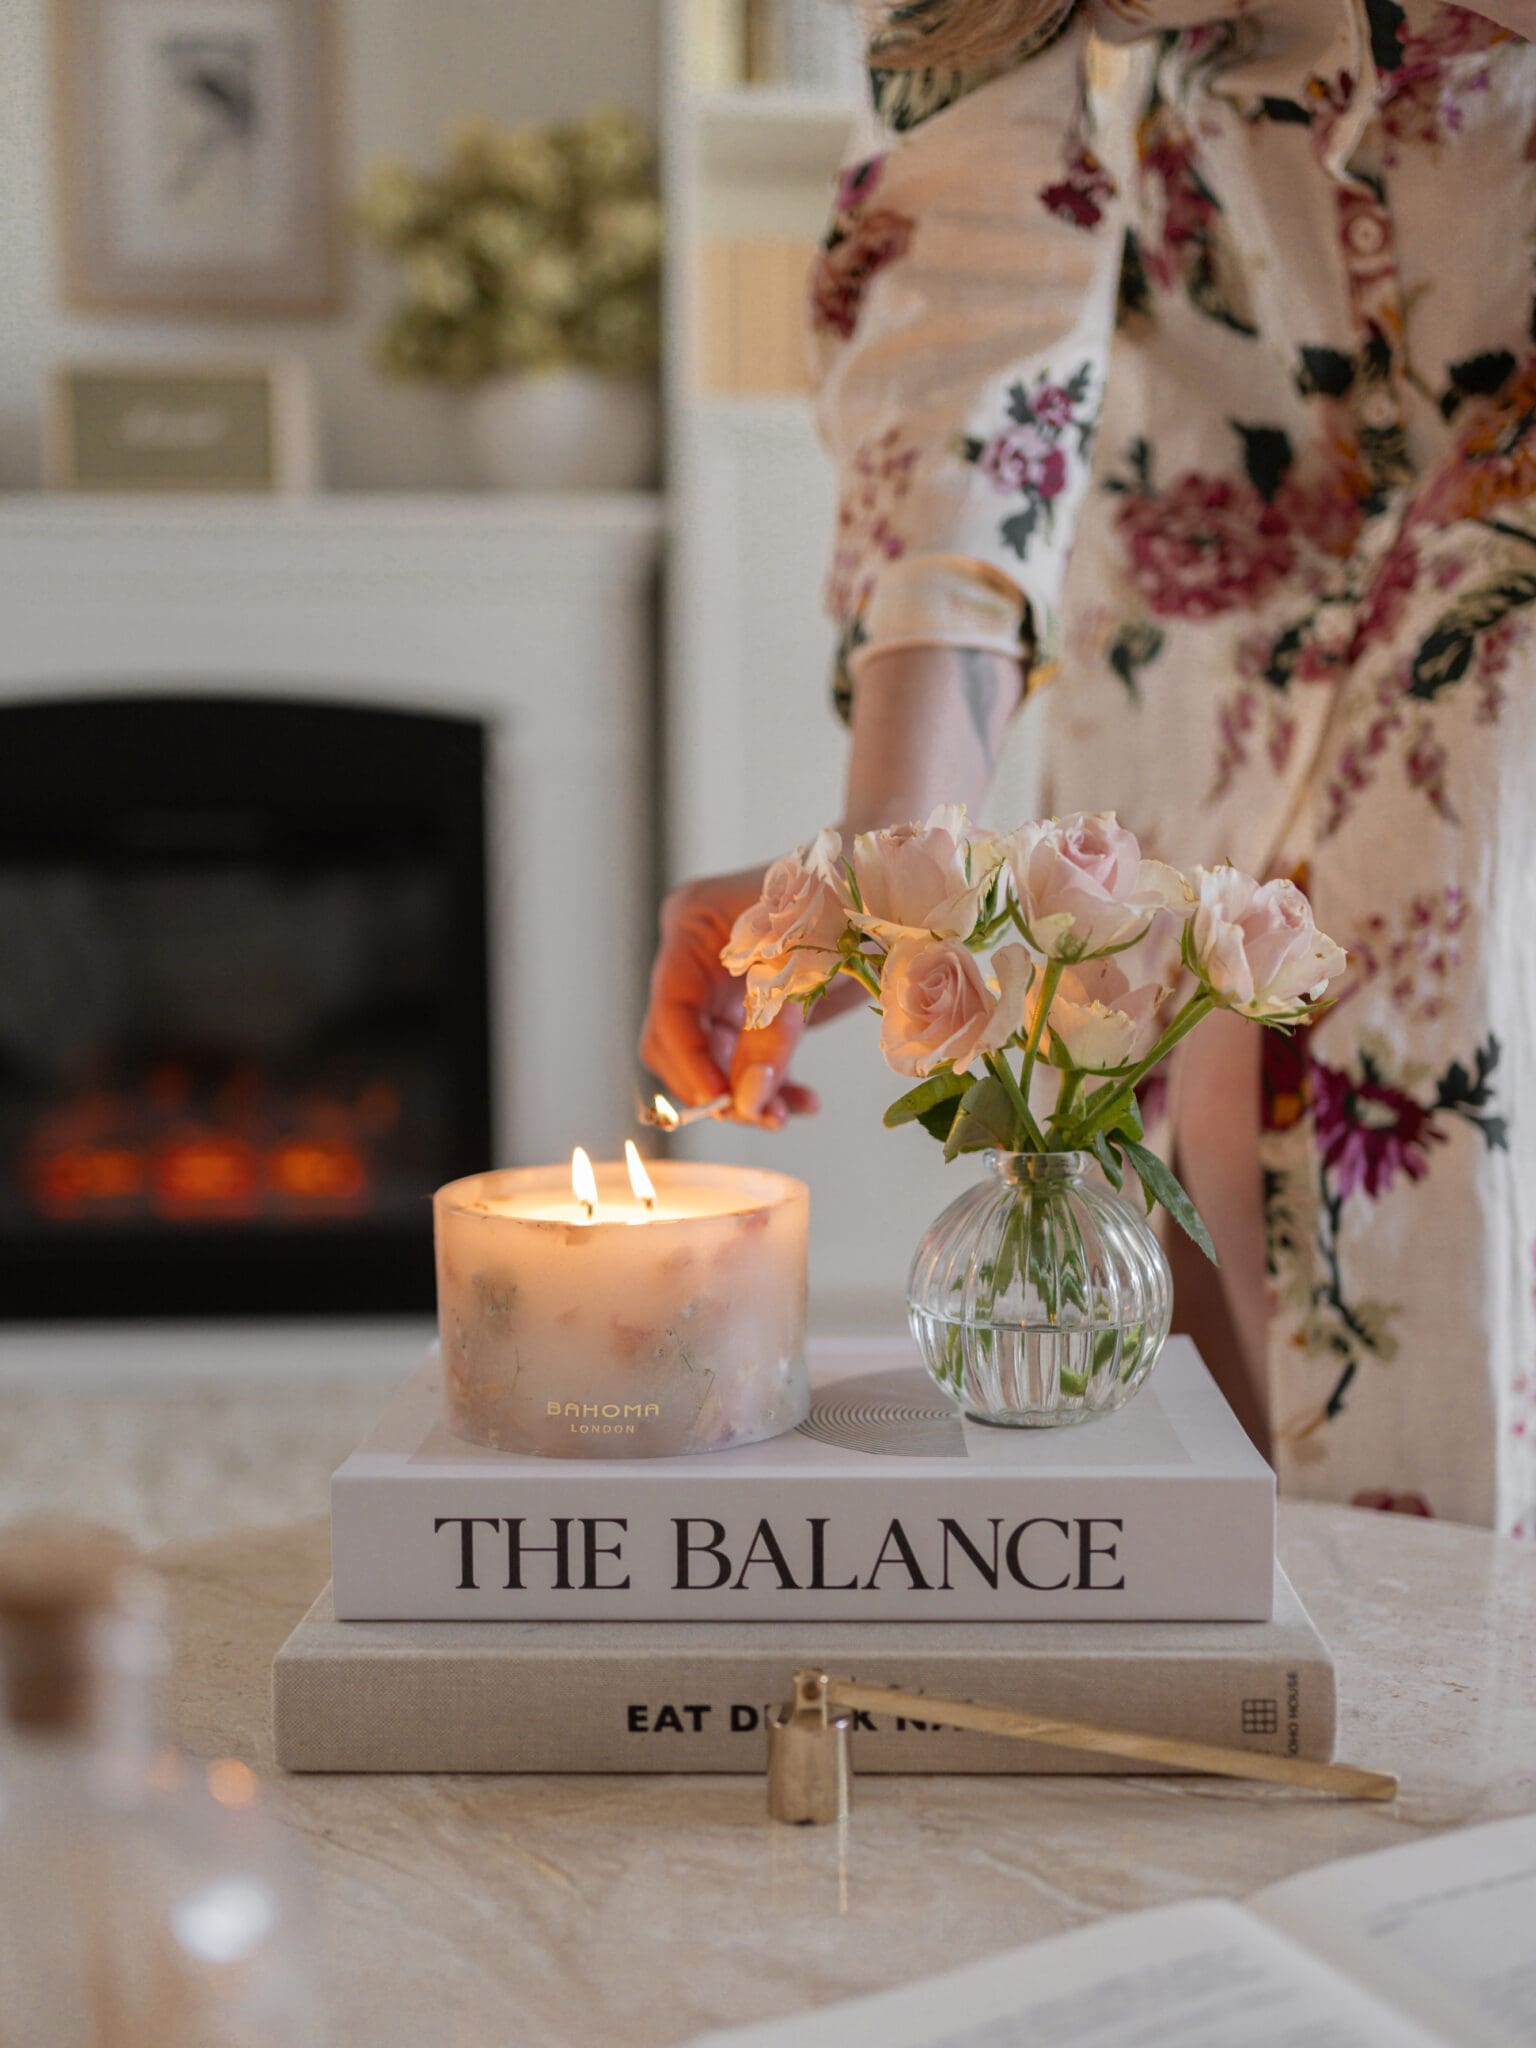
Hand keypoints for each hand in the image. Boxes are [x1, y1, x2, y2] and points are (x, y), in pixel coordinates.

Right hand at [640, 868, 826, 1128]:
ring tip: (785, 1115)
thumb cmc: (851, 898)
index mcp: (695, 925)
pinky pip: (744, 1059)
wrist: (896, 883)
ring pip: (710, 1059)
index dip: (691, 1063)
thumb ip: (771, 1036)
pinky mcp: (752, 1003)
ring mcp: (722, 980)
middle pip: (679, 1041)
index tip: (724, 1102)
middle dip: (717, 1085)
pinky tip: (801, 1102)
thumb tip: (745, 1100)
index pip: (671, 1009)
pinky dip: (769, 1084)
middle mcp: (698, 955)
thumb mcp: (807, 967)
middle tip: (763, 1116)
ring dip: (745, 1094)